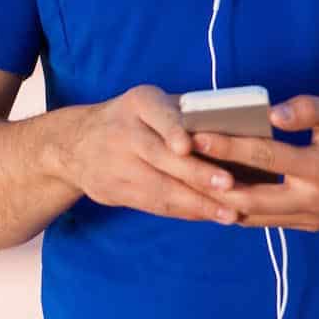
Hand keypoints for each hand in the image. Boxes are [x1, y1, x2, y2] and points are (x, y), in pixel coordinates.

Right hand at [52, 85, 247, 225]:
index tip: (187, 146)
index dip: (172, 130)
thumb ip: (188, 114)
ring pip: (159, 187)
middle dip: (196, 173)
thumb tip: (243, 129)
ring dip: (197, 202)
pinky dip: (184, 211)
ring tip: (230, 213)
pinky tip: (208, 215)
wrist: (75, 144)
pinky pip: (153, 204)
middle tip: (230, 186)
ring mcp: (115, 164)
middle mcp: (123, 131)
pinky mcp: (113, 191)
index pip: (157, 115)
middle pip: (160, 156)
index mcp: (138, 103)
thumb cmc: (135, 119)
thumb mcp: (153, 104)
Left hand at [191, 93, 318, 231]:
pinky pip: (266, 219)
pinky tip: (214, 190)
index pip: (264, 158)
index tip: (195, 135)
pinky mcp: (312, 224)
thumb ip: (308, 110)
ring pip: (253, 216)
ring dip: (219, 200)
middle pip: (249, 199)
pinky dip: (239, 207)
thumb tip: (271, 112)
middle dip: (210, 183)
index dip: (227, 146)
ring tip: (186, 178)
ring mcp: (314, 218)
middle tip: (177, 164)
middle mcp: (316, 202)